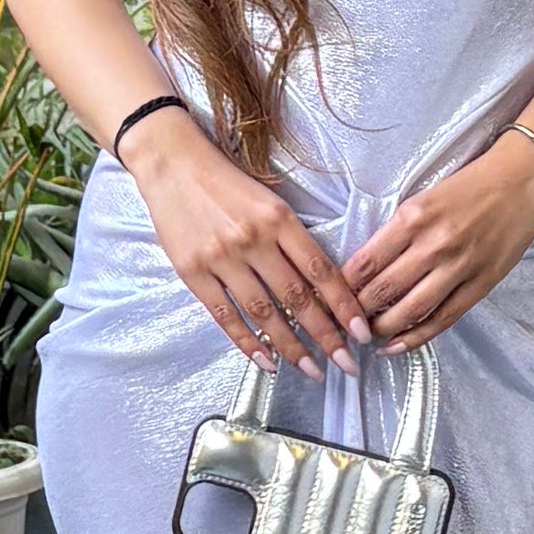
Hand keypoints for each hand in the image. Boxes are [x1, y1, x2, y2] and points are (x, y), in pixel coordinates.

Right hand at [126, 115, 371, 370]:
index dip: (344, 306)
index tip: (362, 334)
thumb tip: (324, 288)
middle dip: (326, 336)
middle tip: (347, 365)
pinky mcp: (192, 273)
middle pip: (297, 298)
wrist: (171, 163)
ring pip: (264, 314)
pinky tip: (267, 363)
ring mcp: (221, 258)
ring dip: (291, 348)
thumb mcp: (269, 201)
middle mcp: (253, 240)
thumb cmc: (227, 182)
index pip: (320, 271)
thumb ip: (293, 239)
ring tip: (312, 370)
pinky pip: (225, 316)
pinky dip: (247, 343)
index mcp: (279, 218)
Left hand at [344, 137, 533, 353]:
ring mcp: (459, 267)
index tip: (328, 299)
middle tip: (342, 323)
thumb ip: (396, 233)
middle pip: (383, 291)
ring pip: (410, 311)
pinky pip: (443, 319)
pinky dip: (416, 337)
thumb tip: (362, 271)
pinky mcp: (480, 285)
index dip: (341, 288)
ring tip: (367, 336)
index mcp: (413, 218)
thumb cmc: (467, 186)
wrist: (520, 181)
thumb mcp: (422, 199)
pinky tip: (396, 346)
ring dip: (382, 329)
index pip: (365, 263)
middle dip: (357, 313)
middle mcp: (434, 244)